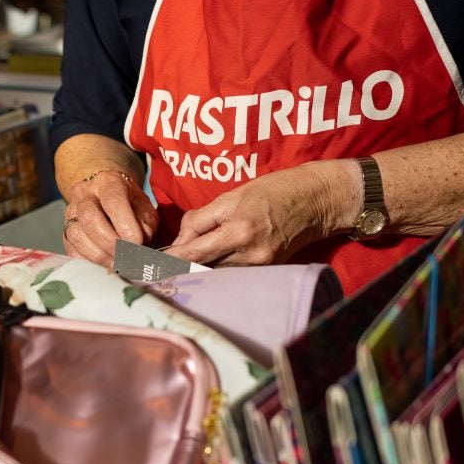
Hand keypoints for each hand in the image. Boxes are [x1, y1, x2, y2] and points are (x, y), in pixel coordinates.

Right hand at [62, 170, 158, 266]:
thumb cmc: (129, 204)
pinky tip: (104, 266)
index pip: (112, 201)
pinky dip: (88, 262)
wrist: (106, 196)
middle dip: (110, 242)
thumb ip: (144, 223)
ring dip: (99, 256)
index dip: (124, 223)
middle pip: (89, 218)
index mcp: (107, 182)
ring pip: (77, 236)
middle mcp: (83, 194)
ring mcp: (70, 212)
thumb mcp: (143, 206)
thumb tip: (139, 245)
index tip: (137, 242)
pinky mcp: (65, 231)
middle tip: (126, 257)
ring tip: (117, 265)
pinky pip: (71, 249)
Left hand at [164, 161, 355, 266]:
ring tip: (171, 268)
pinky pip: (233, 273)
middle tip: (149, 270)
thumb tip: (178, 241)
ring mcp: (261, 266)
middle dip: (177, 268)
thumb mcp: (232, 195)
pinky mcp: (268, 270)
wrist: (319, 199)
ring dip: (195, 270)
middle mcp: (249, 254)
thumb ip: (201, 219)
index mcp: (238, 231)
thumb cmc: (274, 190)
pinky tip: (202, 267)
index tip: (144, 266)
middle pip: (202, 268)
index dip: (166, 261)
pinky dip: (216, 269)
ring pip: (216, 273)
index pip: (192, 254)